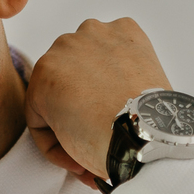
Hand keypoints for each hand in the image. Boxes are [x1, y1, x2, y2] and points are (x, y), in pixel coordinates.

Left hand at [25, 18, 171, 188]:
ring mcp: (65, 50)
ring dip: (67, 133)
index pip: (100, 72)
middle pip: (75, 82)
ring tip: (87, 161)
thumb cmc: (154, 126)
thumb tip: (106, 115)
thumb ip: (123, 92)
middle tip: (99, 150)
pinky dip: (54, 146)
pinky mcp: (43, 76)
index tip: (113, 136)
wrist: (144, 137)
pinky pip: (39, 120)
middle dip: (83, 119)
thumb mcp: (146, 94)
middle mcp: (93, 32)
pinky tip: (77, 160)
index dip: (104, 111)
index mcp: (125, 34)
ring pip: (53, 101)